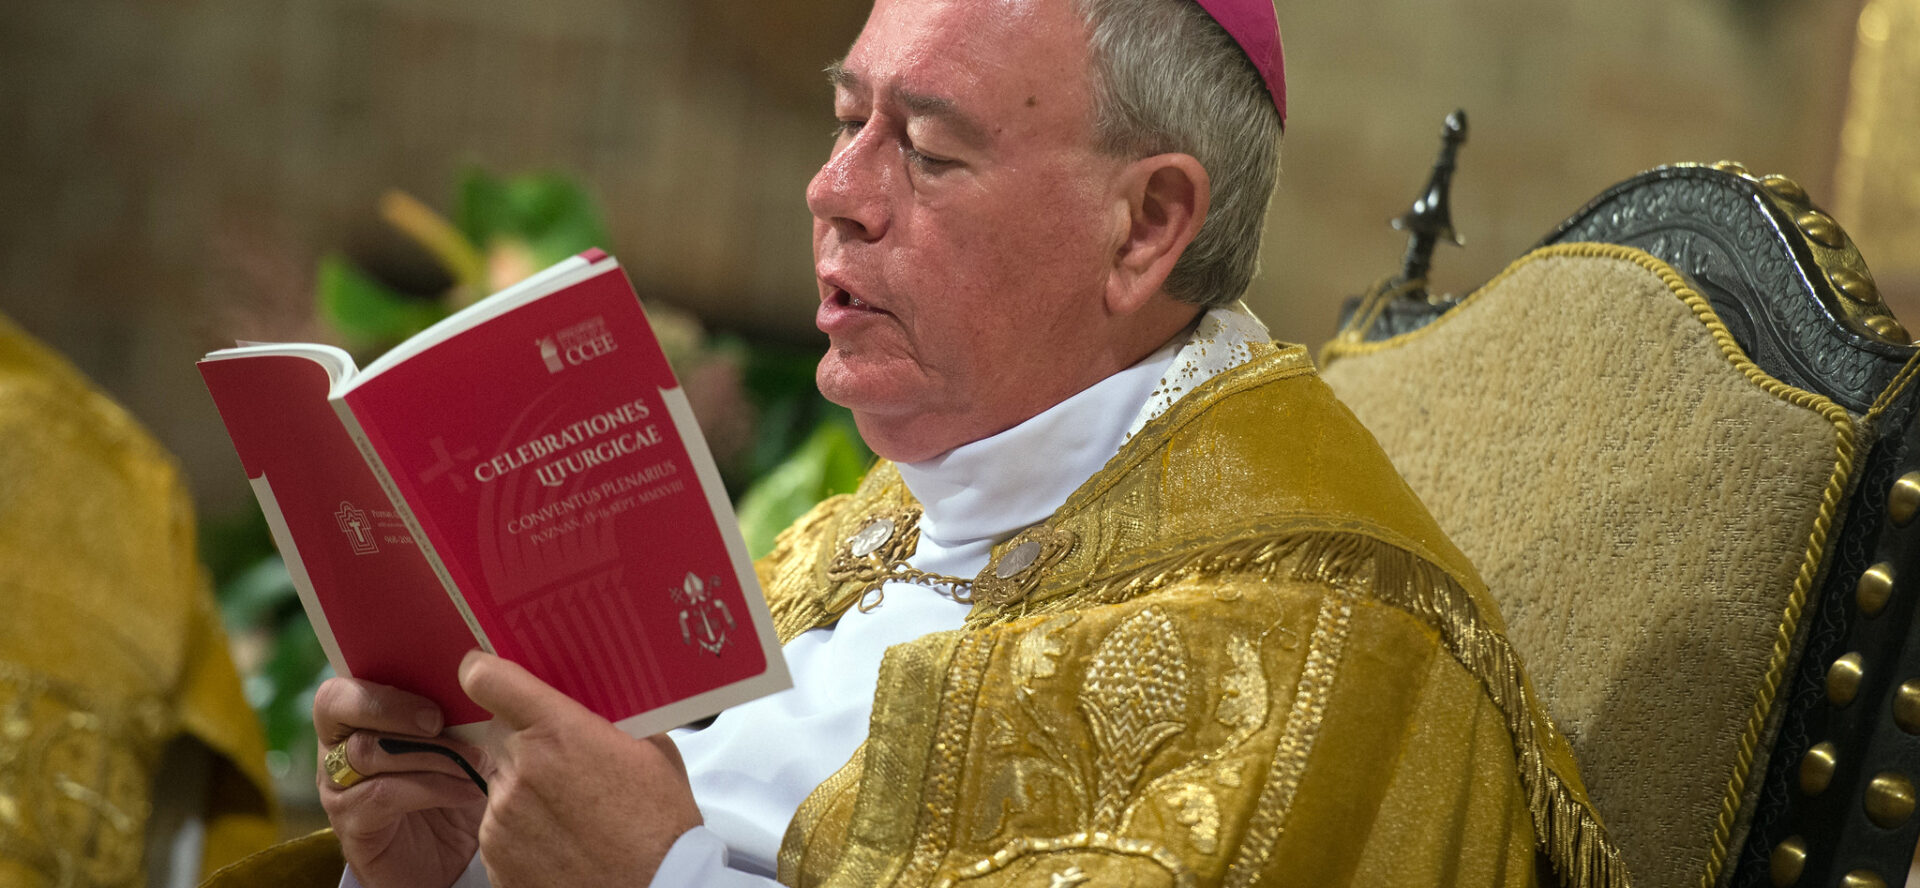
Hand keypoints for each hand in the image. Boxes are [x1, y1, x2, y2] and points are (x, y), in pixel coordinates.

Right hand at [314, 677, 487, 887]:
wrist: (452, 857)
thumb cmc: (454, 784)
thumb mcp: (459, 739)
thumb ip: (456, 704)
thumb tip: (483, 666)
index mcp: (357, 716)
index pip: (343, 682)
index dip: (382, 681)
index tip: (436, 689)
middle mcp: (336, 747)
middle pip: (337, 706)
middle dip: (394, 708)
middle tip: (440, 721)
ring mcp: (338, 787)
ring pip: (366, 750)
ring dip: (428, 752)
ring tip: (475, 761)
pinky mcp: (352, 823)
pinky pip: (382, 794)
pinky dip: (432, 787)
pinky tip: (467, 790)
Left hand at [458, 650, 703, 886]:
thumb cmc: (661, 828)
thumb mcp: (654, 752)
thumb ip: (614, 719)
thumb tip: (597, 703)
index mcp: (559, 732)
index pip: (489, 680)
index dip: (485, 671)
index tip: (487, 672)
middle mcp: (522, 770)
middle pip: (502, 737)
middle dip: (529, 744)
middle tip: (567, 765)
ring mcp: (503, 817)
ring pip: (502, 784)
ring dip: (527, 790)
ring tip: (572, 813)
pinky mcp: (495, 857)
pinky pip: (499, 827)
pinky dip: (523, 830)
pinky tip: (561, 840)